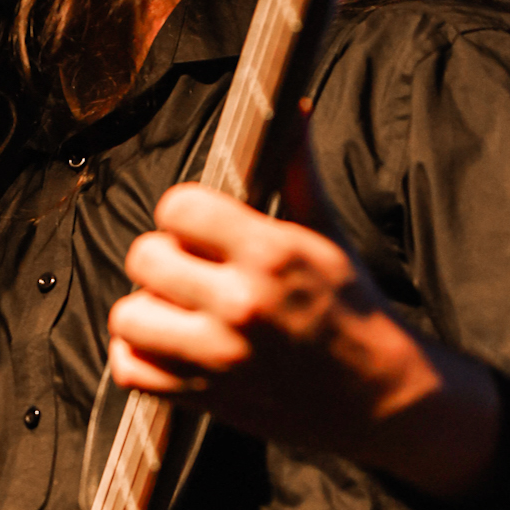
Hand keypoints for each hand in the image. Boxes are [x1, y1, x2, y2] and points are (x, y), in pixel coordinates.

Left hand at [108, 184, 498, 500]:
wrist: (382, 398)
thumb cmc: (354, 310)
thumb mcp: (328, 235)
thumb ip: (297, 172)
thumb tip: (290, 110)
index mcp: (271, 253)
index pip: (178, 207)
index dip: (183, 214)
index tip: (201, 230)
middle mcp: (239, 304)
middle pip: (144, 256)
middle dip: (163, 258)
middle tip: (192, 271)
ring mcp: (218, 357)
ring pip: (126, 316)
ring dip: (146, 310)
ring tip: (179, 312)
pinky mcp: (203, 399)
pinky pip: (130, 370)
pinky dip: (138, 358)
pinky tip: (167, 346)